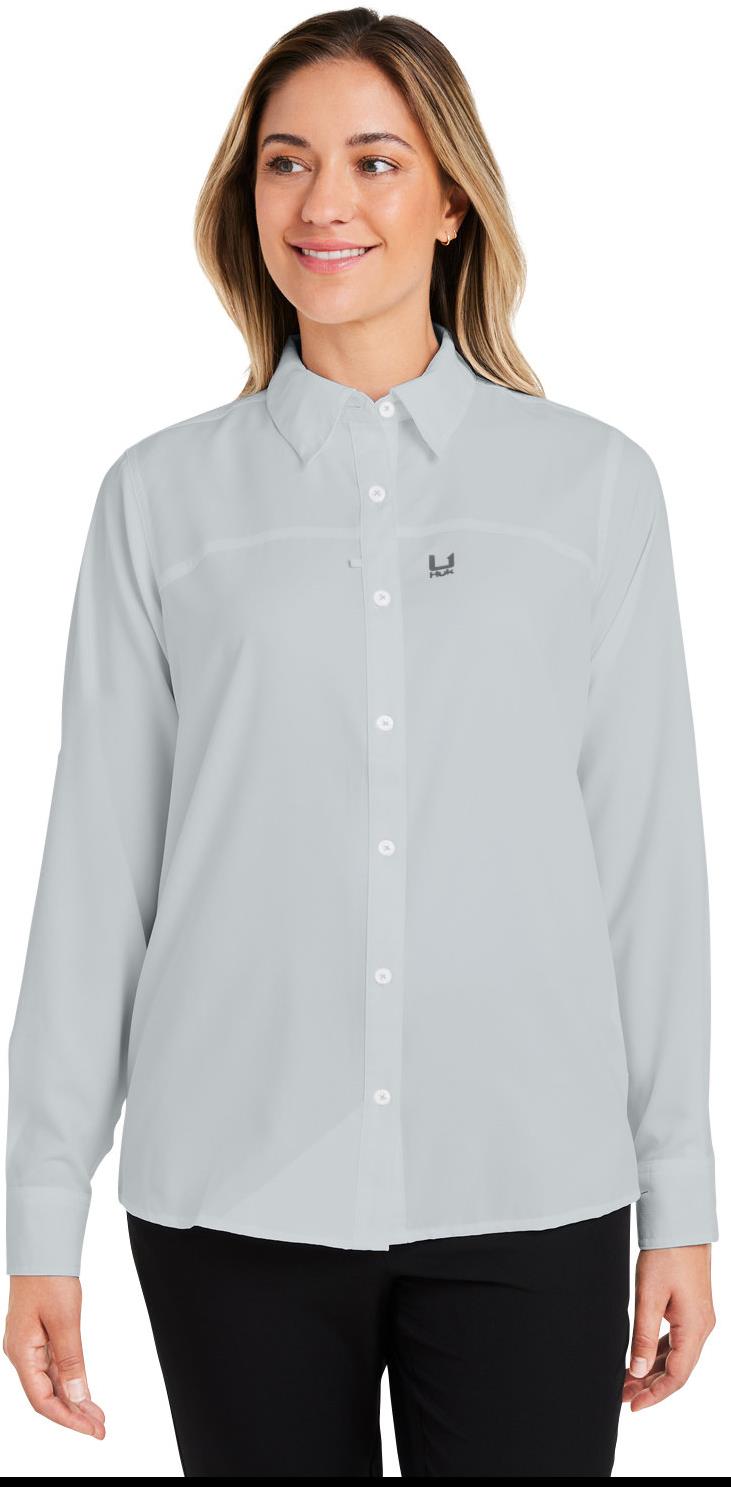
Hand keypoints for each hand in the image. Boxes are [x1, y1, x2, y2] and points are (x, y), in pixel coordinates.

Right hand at [3, 1275, 105, 1437]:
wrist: (42, 1247)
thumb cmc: (49, 1278)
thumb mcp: (65, 1321)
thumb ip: (71, 1361)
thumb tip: (77, 1397)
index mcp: (21, 1353)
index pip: (42, 1401)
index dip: (68, 1419)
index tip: (92, 1429)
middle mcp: (21, 1353)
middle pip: (46, 1395)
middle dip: (73, 1413)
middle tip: (100, 1427)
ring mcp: (28, 1344)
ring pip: (50, 1382)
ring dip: (73, 1398)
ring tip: (97, 1413)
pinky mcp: (37, 1335)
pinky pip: (52, 1366)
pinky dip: (69, 1379)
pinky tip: (83, 1388)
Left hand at [624, 1244, 715, 1409]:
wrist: (681, 1224)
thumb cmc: (666, 1254)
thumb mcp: (649, 1296)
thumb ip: (643, 1336)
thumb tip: (636, 1372)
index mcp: (695, 1328)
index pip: (677, 1376)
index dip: (654, 1395)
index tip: (632, 1406)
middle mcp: (702, 1327)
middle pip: (677, 1369)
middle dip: (649, 1385)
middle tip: (621, 1394)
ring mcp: (699, 1318)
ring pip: (676, 1355)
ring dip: (652, 1369)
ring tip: (626, 1380)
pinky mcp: (692, 1308)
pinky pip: (677, 1340)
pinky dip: (659, 1352)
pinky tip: (641, 1356)